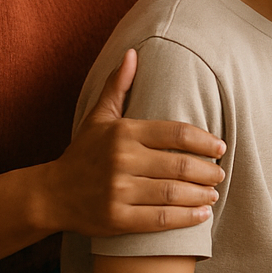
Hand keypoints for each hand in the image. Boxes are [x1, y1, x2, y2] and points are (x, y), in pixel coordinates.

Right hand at [45, 49, 226, 236]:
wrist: (51, 194)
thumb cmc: (83, 152)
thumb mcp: (98, 117)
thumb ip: (118, 86)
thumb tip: (132, 53)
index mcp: (124, 132)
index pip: (176, 133)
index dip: (204, 140)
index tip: (220, 147)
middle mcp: (122, 159)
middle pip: (179, 164)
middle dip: (207, 170)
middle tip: (220, 173)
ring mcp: (119, 191)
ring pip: (173, 192)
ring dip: (201, 194)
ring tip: (214, 193)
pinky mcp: (117, 219)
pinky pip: (160, 219)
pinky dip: (186, 218)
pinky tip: (202, 215)